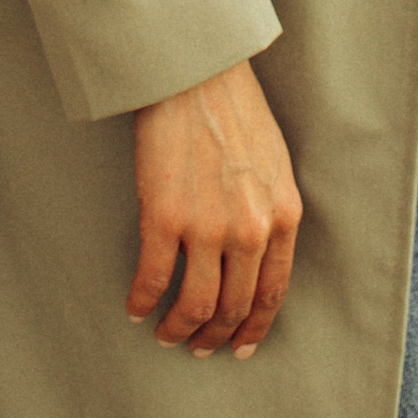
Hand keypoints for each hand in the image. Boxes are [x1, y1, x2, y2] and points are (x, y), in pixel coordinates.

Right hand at [128, 58, 302, 357]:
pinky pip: (151, 278)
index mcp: (282, 216)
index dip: (254, 327)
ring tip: (165, 334)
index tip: (239, 346)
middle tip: (197, 346)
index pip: (272, 293)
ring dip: (178, 329)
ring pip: (194, 305)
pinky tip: (136, 307)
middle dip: (214, 336)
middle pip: (233, 307)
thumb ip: (271, 210)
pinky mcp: (164, 215)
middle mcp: (250, 229)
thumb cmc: (235, 108)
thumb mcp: (275, 164)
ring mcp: (206, 226)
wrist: (196, 70)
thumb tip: (258, 253)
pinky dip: (142, 301)